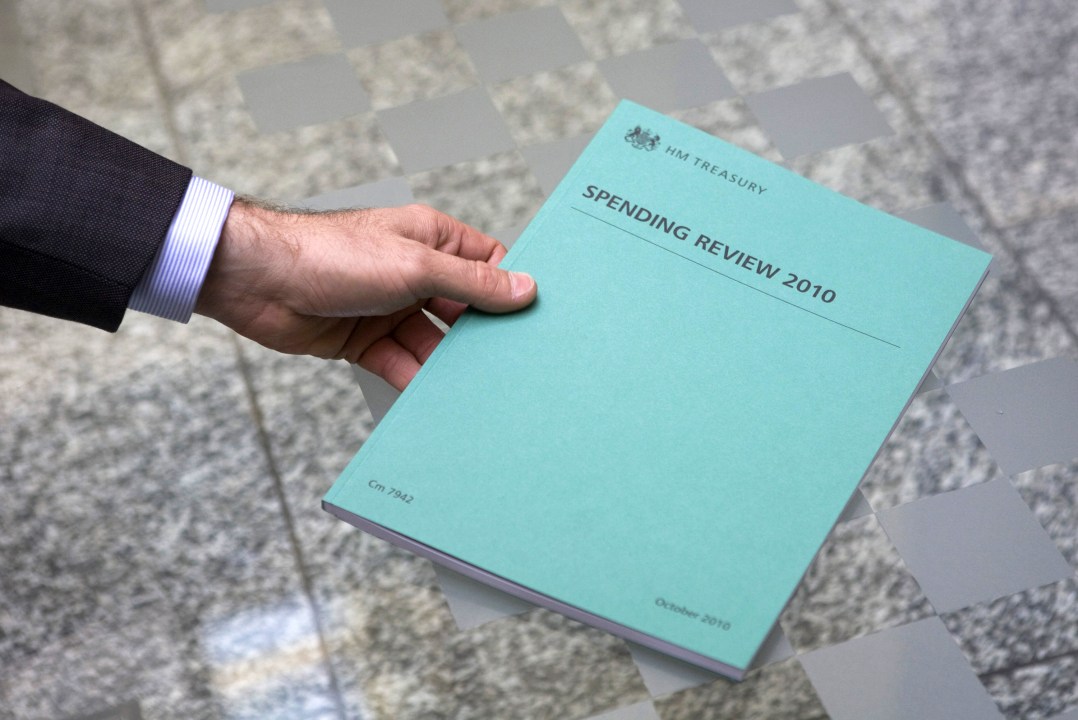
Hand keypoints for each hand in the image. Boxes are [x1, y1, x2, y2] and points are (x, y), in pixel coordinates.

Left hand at [195, 199, 536, 389]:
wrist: (258, 281)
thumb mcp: (414, 266)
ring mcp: (390, 307)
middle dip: (483, 335)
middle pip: (464, 308)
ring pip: (434, 342)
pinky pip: (401, 363)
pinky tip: (432, 399)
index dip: (510, 288)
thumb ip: (471, 282)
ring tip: (478, 390)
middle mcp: (414, 272)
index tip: (536, 318)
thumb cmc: (330, 254)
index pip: (487, 263)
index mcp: (431, 239)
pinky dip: (415, 380)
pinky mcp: (365, 340)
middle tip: (513, 364)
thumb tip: (523, 288)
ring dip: (449, 364)